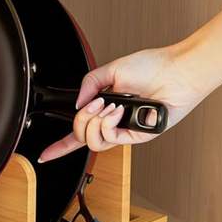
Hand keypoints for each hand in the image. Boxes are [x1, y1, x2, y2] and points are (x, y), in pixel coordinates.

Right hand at [37, 45, 208, 161]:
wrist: (176, 73)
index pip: (79, 130)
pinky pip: (110, 138)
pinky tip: (119, 110)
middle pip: (81, 135)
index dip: (60, 145)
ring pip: (92, 141)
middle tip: (93, 104)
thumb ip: (89, 84)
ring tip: (108, 107)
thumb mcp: (111, 69)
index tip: (45, 154)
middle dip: (81, 119)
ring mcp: (124, 130)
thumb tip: (78, 104)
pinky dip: (109, 122)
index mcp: (105, 107)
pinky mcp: (136, 137)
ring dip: (94, 122)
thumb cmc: (153, 67)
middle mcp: (113, 121)